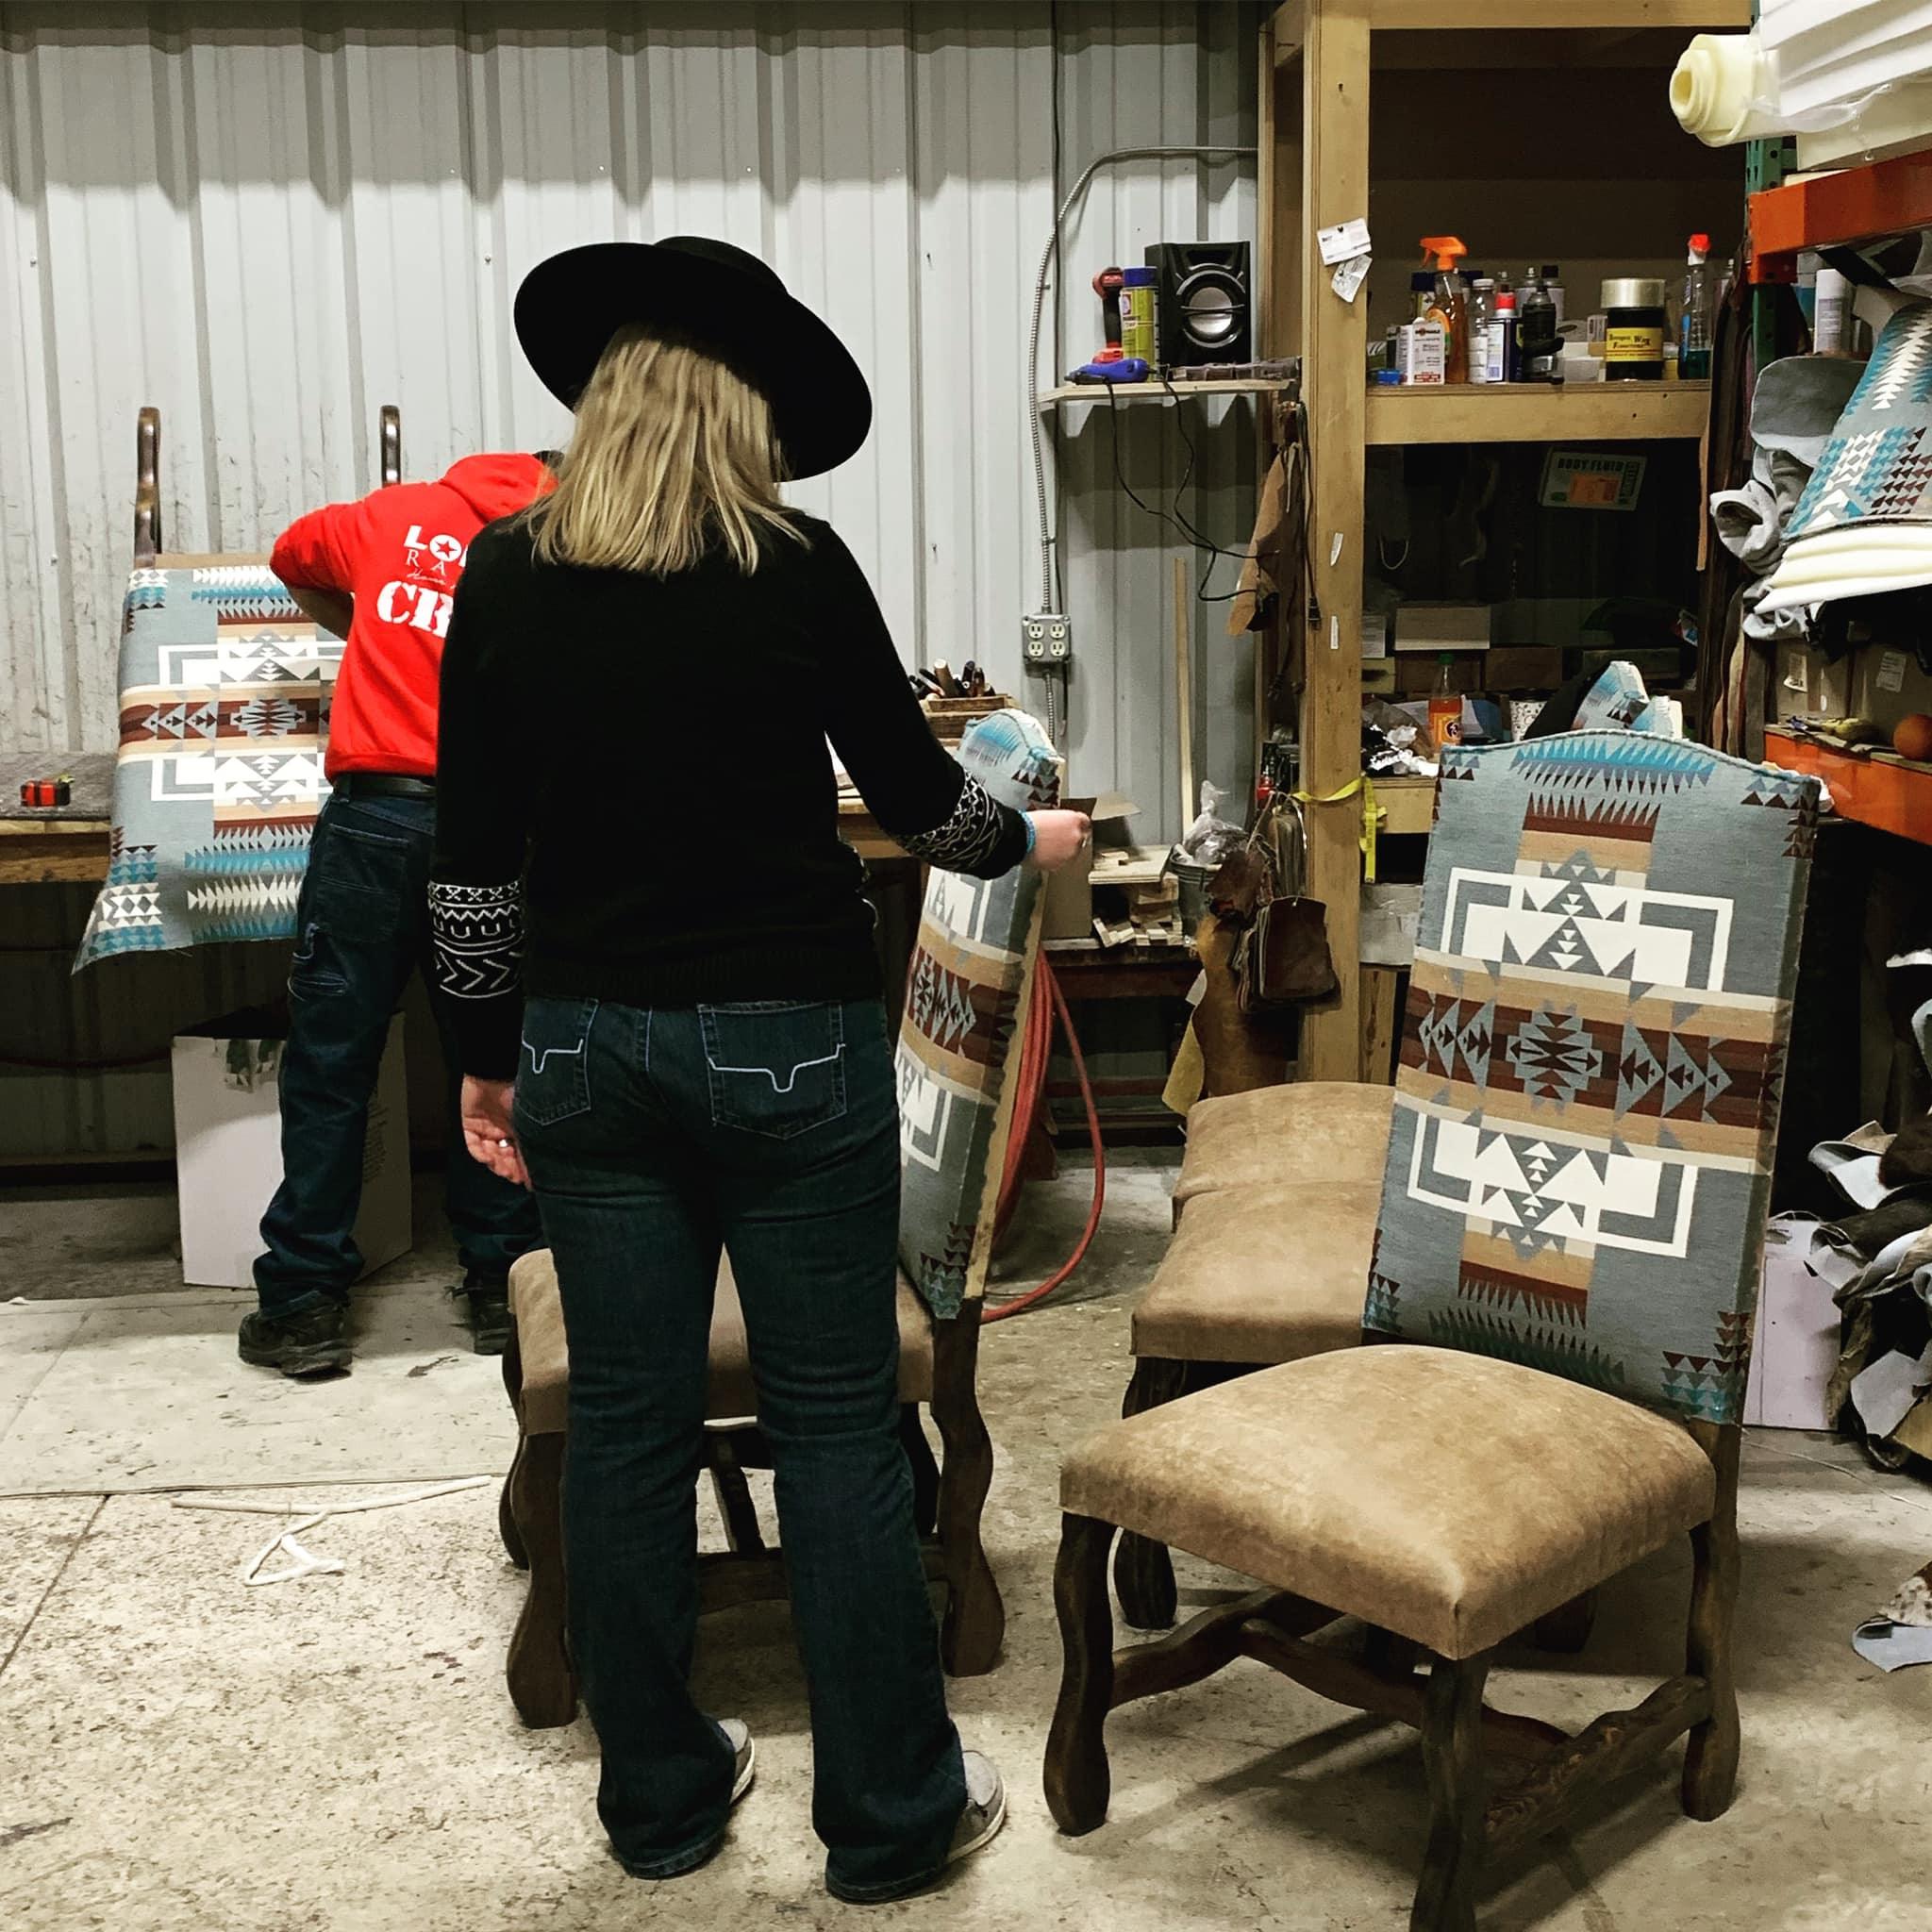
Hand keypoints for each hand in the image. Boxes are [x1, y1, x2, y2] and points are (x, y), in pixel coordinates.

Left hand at [461, 1075, 529, 1189]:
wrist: (498, 1069)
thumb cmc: (524, 1090)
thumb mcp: (534, 1120)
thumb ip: (536, 1144)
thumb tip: (543, 1168)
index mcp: (523, 1126)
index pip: (524, 1154)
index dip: (526, 1168)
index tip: (531, 1181)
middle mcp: (506, 1128)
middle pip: (507, 1157)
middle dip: (512, 1169)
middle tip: (516, 1176)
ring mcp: (488, 1127)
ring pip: (491, 1154)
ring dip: (498, 1164)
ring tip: (503, 1168)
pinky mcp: (471, 1124)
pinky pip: (474, 1145)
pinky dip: (481, 1154)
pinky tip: (489, 1156)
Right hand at [1026, 809, 1092, 872]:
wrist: (1019, 838)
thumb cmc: (1028, 825)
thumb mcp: (1049, 815)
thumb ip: (1061, 822)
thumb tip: (1062, 827)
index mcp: (1074, 820)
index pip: (1085, 822)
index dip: (1077, 825)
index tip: (1073, 827)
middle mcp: (1076, 837)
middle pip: (1080, 838)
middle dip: (1071, 839)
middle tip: (1057, 839)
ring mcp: (1070, 853)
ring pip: (1072, 852)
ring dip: (1064, 851)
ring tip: (1048, 847)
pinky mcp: (1061, 865)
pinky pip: (1062, 862)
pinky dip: (1056, 859)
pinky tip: (1045, 854)